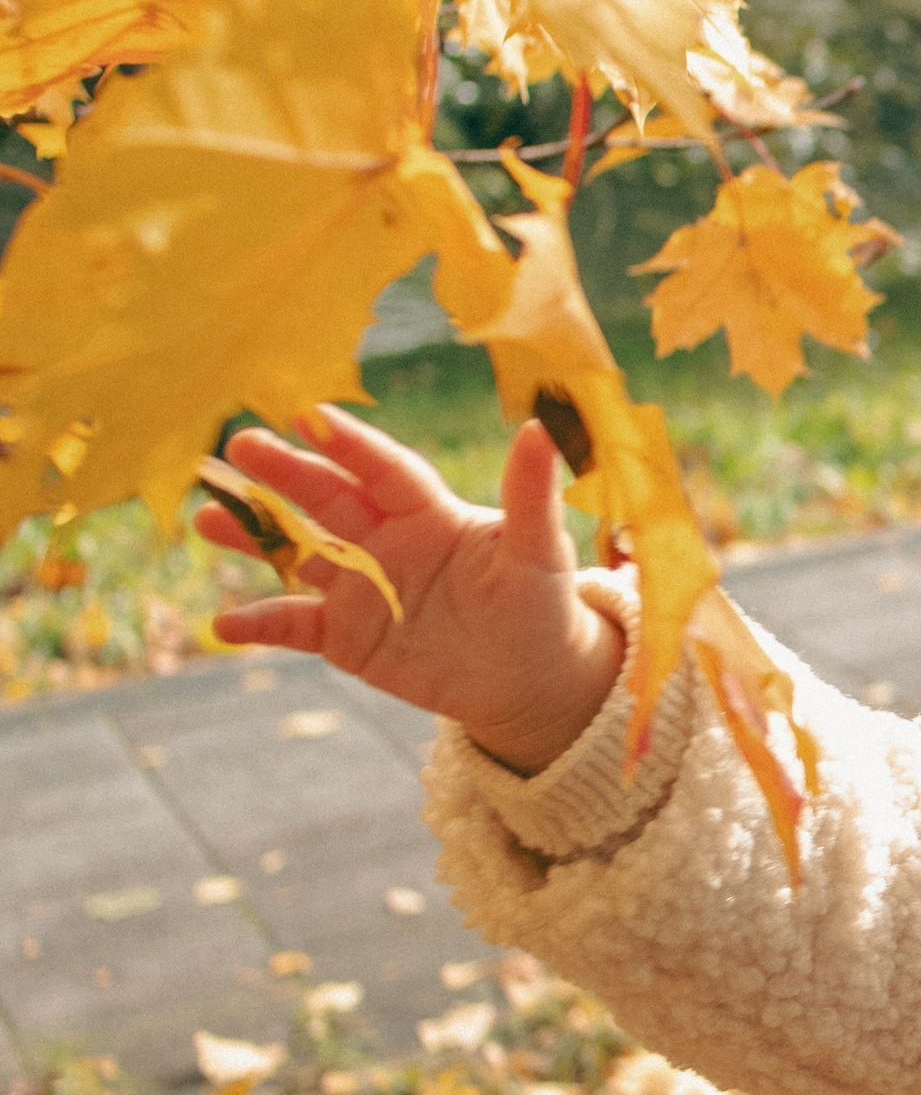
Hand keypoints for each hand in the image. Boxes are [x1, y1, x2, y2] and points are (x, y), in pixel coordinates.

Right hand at [197, 409, 626, 775]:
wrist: (528, 678)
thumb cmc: (541, 603)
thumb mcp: (539, 552)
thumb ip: (531, 495)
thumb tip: (541, 429)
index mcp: (428, 509)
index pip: (382, 469)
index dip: (350, 444)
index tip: (311, 415)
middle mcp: (383, 538)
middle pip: (327, 498)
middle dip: (283, 474)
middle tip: (238, 445)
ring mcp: (359, 585)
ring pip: (296, 554)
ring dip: (252, 538)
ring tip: (205, 519)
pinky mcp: (346, 635)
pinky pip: (296, 625)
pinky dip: (261, 624)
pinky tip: (225, 624)